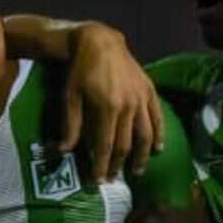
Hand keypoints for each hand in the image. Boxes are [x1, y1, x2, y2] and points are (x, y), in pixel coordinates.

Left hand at [61, 22, 162, 181]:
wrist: (99, 41)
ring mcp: (141, 98)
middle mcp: (128, 105)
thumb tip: (63, 151)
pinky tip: (158, 148)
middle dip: (119, 164)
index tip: (98, 181)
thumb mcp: (70, 96)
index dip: (102, 165)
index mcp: (107, 108)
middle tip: (114, 178)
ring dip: (142, 155)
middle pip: (125, 143)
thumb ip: (71, 125)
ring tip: (137, 171)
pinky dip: (159, 134)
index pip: (105, 145)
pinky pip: (157, 117)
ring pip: (145, 134)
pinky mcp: (149, 90)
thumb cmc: (80, 69)